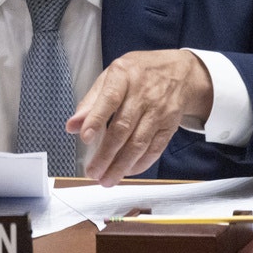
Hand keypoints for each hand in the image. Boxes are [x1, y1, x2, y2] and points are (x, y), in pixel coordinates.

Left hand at [66, 50, 212, 185]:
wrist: (179, 72)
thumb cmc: (138, 74)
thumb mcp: (111, 77)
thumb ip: (91, 102)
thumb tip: (72, 126)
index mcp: (124, 75)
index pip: (109, 99)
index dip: (96, 120)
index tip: (85, 138)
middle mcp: (143, 94)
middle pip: (123, 128)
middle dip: (106, 154)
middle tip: (93, 172)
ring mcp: (159, 111)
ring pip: (139, 143)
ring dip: (121, 165)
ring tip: (106, 179)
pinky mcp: (170, 125)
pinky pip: (154, 149)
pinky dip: (140, 164)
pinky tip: (126, 172)